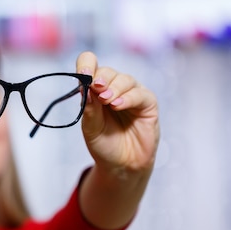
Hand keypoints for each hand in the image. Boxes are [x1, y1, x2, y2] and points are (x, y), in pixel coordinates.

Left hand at [77, 51, 159, 176]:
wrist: (121, 165)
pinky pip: (139, 94)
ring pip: (124, 80)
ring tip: (107, 101)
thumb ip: (89, 108)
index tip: (83, 73)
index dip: (86, 65)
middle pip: (107, 72)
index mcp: (96, 90)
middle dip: (100, 79)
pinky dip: (128, 98)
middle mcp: (114, 88)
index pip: (90, 66)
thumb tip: (84, 87)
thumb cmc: (104, 144)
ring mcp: (132, 94)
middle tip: (96, 88)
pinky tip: (118, 105)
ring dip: (114, 88)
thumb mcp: (91, 128)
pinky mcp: (147, 103)